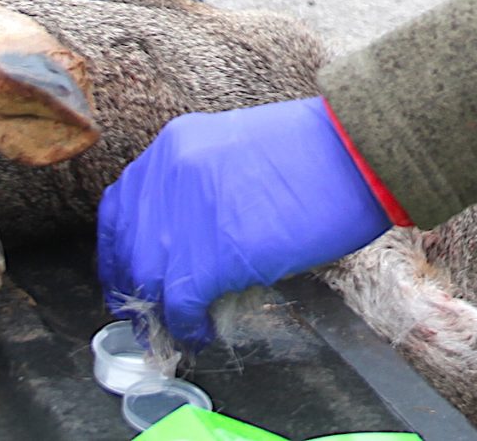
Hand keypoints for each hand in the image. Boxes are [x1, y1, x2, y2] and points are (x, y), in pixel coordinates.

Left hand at [96, 96, 389, 350]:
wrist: (357, 153)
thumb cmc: (317, 151)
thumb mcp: (239, 150)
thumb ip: (202, 185)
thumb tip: (188, 238)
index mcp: (174, 145)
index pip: (121, 206)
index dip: (119, 249)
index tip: (128, 274)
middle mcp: (168, 176)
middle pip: (127, 249)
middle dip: (134, 288)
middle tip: (149, 315)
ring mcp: (186, 216)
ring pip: (147, 280)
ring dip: (158, 312)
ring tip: (178, 329)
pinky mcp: (211, 257)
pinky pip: (180, 305)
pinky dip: (186, 326)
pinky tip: (201, 332)